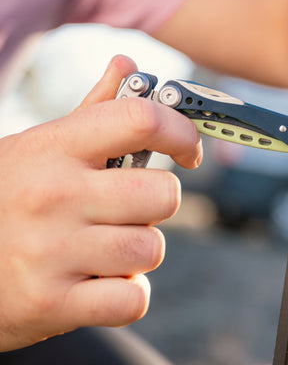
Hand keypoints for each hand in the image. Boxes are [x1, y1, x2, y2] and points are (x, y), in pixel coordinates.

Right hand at [0, 55, 201, 350]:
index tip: (188, 150)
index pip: (141, 120)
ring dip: (138, 251)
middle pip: (162, 194)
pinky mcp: (51, 305)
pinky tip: (99, 283)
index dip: (181, 132)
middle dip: (157, 203)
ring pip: (150, 248)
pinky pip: (133, 299)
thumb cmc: (6, 197)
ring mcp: (51, 252)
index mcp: (55, 147)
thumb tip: (128, 65)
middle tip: (130, 207)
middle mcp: (54, 195)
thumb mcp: (40, 146)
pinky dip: (126, 294)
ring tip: (104, 247)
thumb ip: (93, 109)